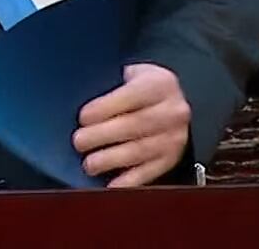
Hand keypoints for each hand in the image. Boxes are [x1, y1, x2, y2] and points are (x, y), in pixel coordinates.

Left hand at [73, 63, 190, 187]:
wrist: (178, 104)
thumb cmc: (147, 89)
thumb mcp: (136, 73)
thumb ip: (114, 80)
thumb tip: (81, 92)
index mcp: (160, 85)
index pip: (132, 95)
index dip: (106, 108)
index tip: (84, 117)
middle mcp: (172, 111)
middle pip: (135, 125)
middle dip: (103, 135)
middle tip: (79, 141)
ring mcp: (173, 138)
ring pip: (140, 151)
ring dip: (111, 159)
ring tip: (90, 164)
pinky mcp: (171, 159)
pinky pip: (150, 172)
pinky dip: (128, 181)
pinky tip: (110, 185)